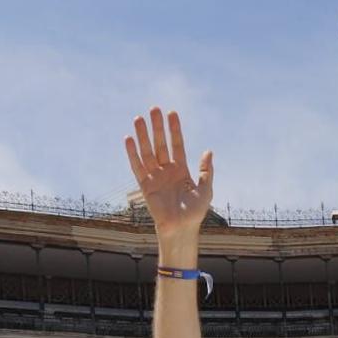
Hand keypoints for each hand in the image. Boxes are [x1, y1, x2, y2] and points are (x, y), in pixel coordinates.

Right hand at [125, 108, 212, 245]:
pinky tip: (129, 139)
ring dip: (143, 136)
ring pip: (148, 152)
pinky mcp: (145, 186)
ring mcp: (155, 177)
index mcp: (181, 170)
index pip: (177, 144)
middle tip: (154, 108)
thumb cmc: (195, 213)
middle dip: (157, 127)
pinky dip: (132, 153)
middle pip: (161, 144)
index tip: (171, 113)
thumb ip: (206, 171)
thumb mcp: (206, 190)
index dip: (174, 129)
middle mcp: (167, 171)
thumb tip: (208, 151)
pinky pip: (137, 167)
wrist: (181, 229)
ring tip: (139, 118)